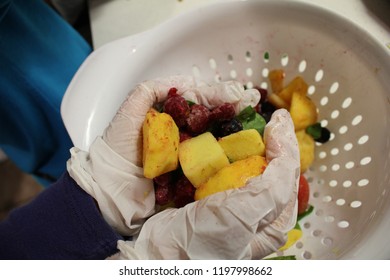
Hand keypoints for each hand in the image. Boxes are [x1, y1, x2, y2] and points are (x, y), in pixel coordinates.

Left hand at [67, 76, 260, 235]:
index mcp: (168, 115)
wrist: (111, 187)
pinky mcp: (189, 172)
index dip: (217, 95)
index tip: (236, 95)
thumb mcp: (129, 111)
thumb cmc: (117, 149)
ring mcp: (186, 152)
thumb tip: (187, 81)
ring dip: (234, 130)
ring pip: (214, 137)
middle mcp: (180, 131)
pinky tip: (242, 147)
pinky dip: (226, 155)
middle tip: (252, 103)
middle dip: (231, 109)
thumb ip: (151, 90)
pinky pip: (209, 162)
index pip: (197, 100)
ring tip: (252, 121)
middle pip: (210, 117)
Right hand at [114, 110, 299, 259]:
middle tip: (269, 117)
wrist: (162, 255)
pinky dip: (231, 152)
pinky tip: (227, 142)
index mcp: (275, 219)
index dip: (286, 143)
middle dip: (273, 140)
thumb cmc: (204, 243)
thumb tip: (286, 153)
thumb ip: (271, 188)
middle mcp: (260, 213)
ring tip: (252, 124)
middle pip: (273, 167)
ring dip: (254, 143)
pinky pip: (229, 170)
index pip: (288, 173)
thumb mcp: (244, 217)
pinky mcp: (217, 198)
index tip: (277, 119)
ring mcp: (237, 204)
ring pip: (252, 166)